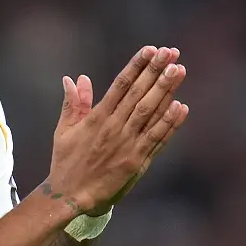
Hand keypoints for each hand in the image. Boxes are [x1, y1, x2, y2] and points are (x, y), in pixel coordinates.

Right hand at [46, 45, 188, 215]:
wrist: (71, 196)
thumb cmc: (66, 162)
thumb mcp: (65, 130)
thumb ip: (73, 104)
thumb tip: (74, 79)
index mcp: (96, 118)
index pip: (120, 85)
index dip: (136, 66)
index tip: (149, 50)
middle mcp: (114, 127)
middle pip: (138, 94)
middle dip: (155, 71)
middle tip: (171, 53)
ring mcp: (127, 144)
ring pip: (150, 112)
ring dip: (166, 90)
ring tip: (179, 70)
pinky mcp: (137, 161)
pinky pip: (157, 138)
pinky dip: (169, 122)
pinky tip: (180, 106)